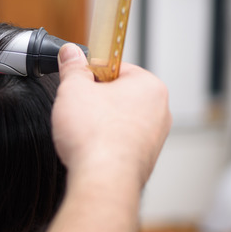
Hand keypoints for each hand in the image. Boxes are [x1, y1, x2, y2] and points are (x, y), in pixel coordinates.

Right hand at [41, 43, 171, 231]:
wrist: (103, 179)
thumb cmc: (95, 135)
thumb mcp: (73, 89)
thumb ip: (72, 67)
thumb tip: (70, 53)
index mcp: (149, 86)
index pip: (116, 67)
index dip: (90, 74)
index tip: (78, 82)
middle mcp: (160, 111)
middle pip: (119, 93)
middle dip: (96, 99)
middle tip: (76, 107)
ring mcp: (155, 138)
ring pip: (120, 119)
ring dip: (99, 122)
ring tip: (82, 130)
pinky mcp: (145, 159)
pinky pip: (121, 142)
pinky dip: (105, 143)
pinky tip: (90, 148)